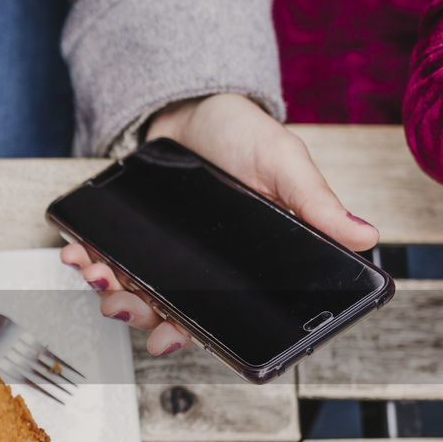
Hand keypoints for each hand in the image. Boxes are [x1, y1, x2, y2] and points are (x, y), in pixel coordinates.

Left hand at [62, 93, 379, 355]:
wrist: (194, 105)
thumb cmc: (244, 137)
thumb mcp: (284, 165)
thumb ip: (315, 203)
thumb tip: (365, 238)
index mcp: (238, 269)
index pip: (217, 316)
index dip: (192, 333)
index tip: (171, 336)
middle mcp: (195, 270)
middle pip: (164, 312)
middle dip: (139, 315)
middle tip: (124, 306)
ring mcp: (158, 255)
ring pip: (129, 292)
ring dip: (108, 290)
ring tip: (97, 275)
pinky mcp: (127, 236)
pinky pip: (102, 259)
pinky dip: (85, 260)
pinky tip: (76, 253)